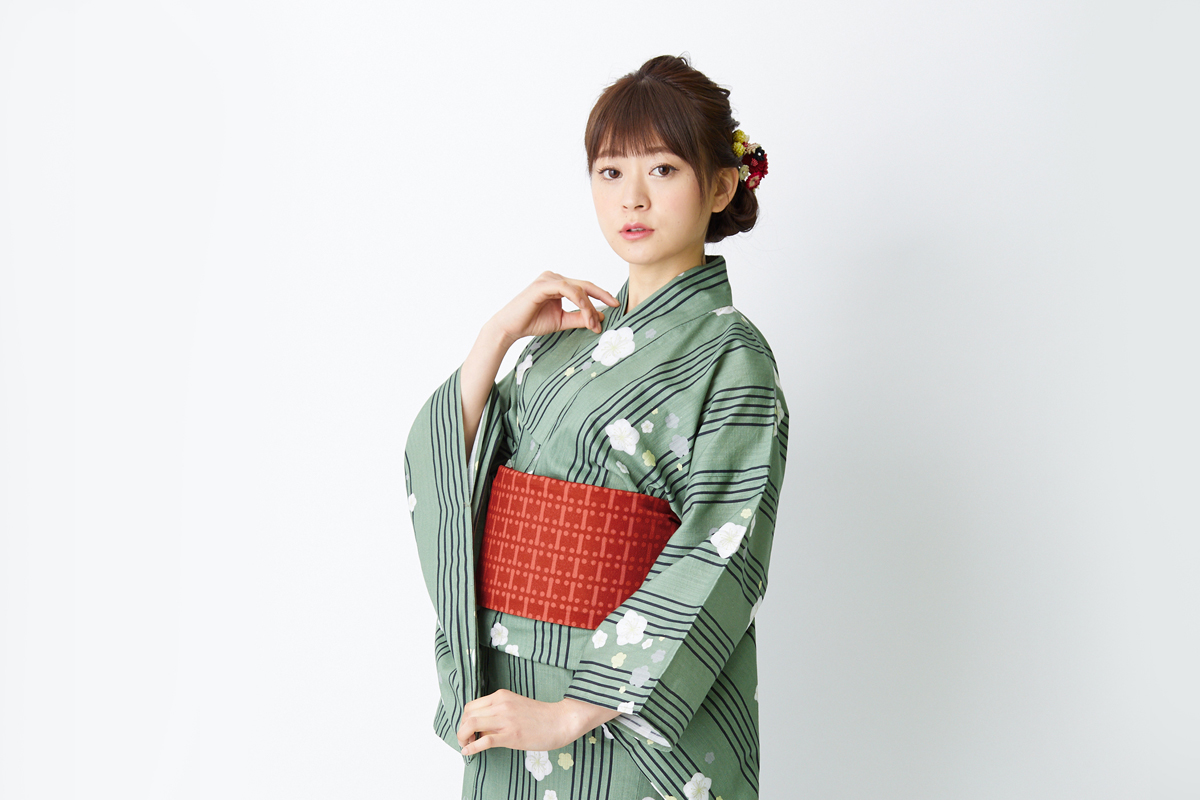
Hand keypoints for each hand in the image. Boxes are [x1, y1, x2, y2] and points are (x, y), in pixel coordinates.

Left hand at [456, 690, 619, 755]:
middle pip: (468, 714)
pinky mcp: (511, 735)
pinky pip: (484, 740)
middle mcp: (500, 704)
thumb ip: (498, 713)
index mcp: (501, 696)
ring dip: (463, 737)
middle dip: (461, 728)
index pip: (471, 705)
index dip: (464, 719)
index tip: (467, 729)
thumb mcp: (515, 706)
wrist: (560, 721)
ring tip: (466, 745)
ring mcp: (505, 719)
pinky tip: (468, 752)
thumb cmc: (541, 716)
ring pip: (471, 724)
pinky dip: (471, 747)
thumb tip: (481, 728)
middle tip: (465, 739)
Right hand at [489, 272, 618, 343]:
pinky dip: (580, 302)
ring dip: (589, 306)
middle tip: (615, 305)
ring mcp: (548, 279)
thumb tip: (600, 316)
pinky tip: (586, 313)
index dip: (601, 295)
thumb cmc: (532, 322)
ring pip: (578, 289)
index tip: (615, 305)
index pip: (584, 287)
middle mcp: (554, 277)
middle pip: (584, 285)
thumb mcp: (562, 320)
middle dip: (601, 296)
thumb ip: (579, 317)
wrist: (510, 327)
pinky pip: (568, 290)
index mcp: (558, 284)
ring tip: (594, 323)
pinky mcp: (543, 285)